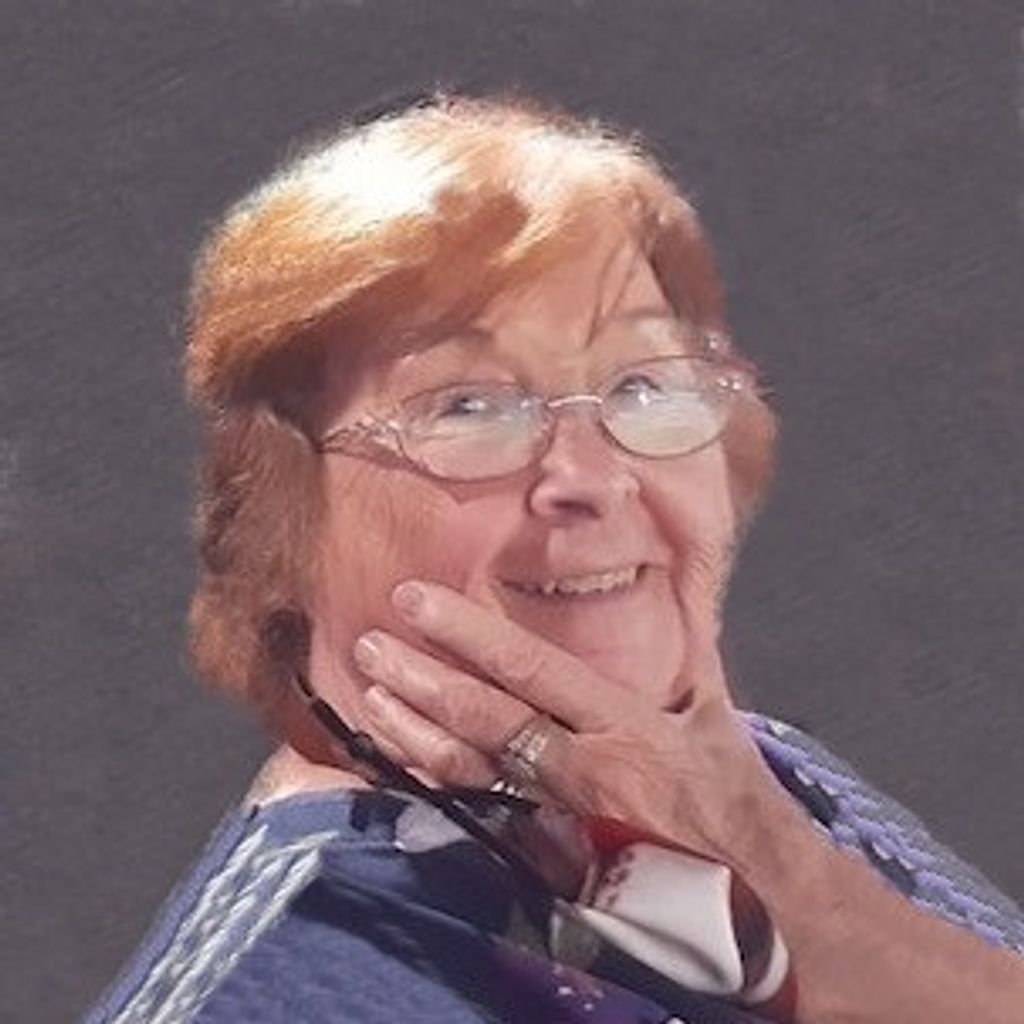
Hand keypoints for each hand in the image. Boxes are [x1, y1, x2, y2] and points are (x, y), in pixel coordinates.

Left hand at [353, 579, 781, 866]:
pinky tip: (400, 754)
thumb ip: (683, 649)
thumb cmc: (733, 793)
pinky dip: (435, 778)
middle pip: (487, 719)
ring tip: (370, 694)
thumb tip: (666, 590)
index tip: (418, 600)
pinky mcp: (550, 845)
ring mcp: (560, 813)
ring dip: (414, 731)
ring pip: (472, 769)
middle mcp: (583, 767)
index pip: (531, 667)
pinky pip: (481, 807)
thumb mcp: (714, 710)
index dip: (469, 632)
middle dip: (423, 678)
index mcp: (623, 724)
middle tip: (371, 644)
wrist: (751, 887)